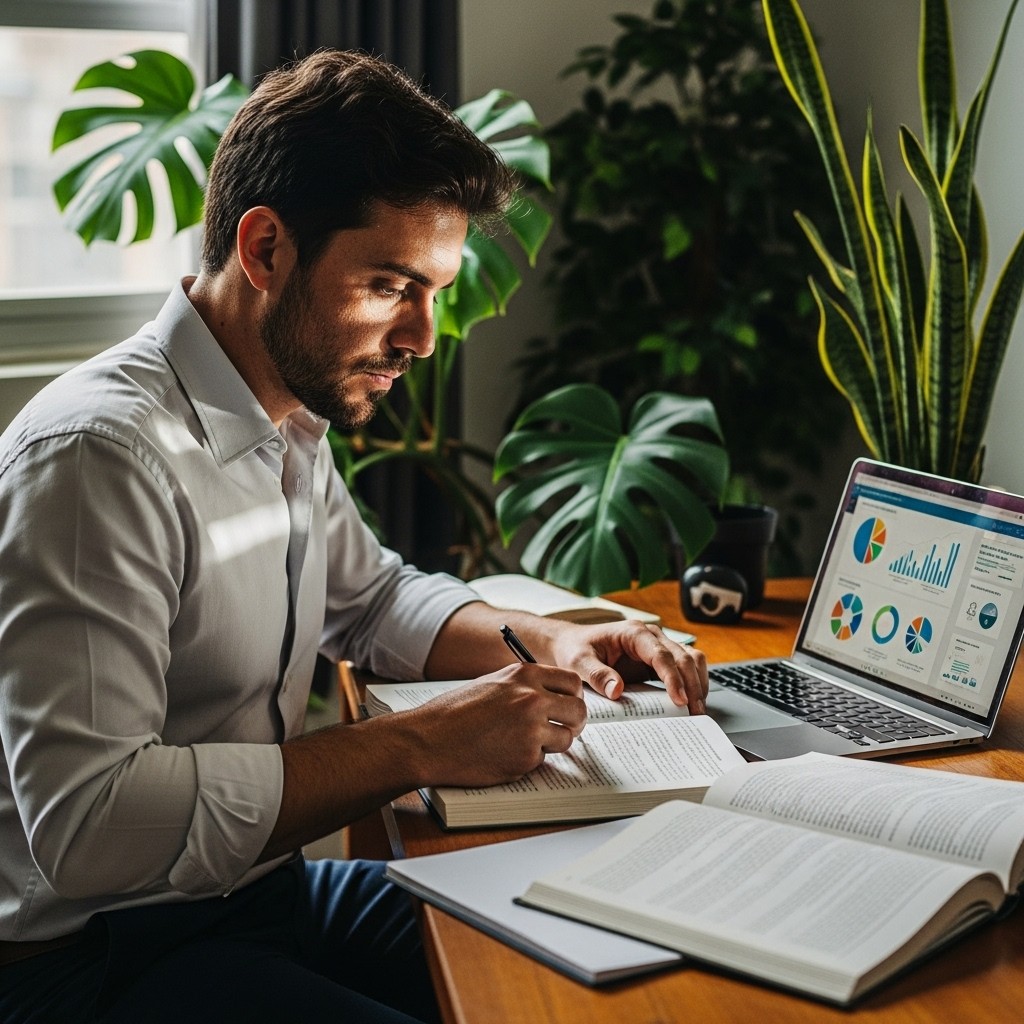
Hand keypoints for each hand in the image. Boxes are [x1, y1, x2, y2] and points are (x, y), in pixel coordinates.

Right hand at [404, 663, 585, 787]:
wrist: (428, 740)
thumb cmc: (454, 712)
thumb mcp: (492, 683)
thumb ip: (524, 686)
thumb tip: (552, 696)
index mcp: (525, 675)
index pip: (572, 682)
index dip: (573, 697)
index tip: (567, 706)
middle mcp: (533, 698)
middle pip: (579, 710)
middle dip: (574, 723)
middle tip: (563, 729)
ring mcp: (531, 729)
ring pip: (567, 738)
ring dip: (553, 744)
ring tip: (525, 743)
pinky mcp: (526, 757)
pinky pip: (543, 759)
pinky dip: (529, 760)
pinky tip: (505, 754)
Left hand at [548, 621, 707, 713]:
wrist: (571, 644)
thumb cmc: (574, 648)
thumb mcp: (578, 661)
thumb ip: (596, 674)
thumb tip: (616, 690)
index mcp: (633, 633)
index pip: (661, 654)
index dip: (673, 677)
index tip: (680, 700)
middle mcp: (650, 637)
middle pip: (683, 657)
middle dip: (692, 685)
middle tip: (695, 712)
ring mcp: (657, 647)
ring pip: (691, 659)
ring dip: (698, 682)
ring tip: (698, 710)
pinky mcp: (658, 661)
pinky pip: (684, 668)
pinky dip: (693, 683)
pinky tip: (691, 702)